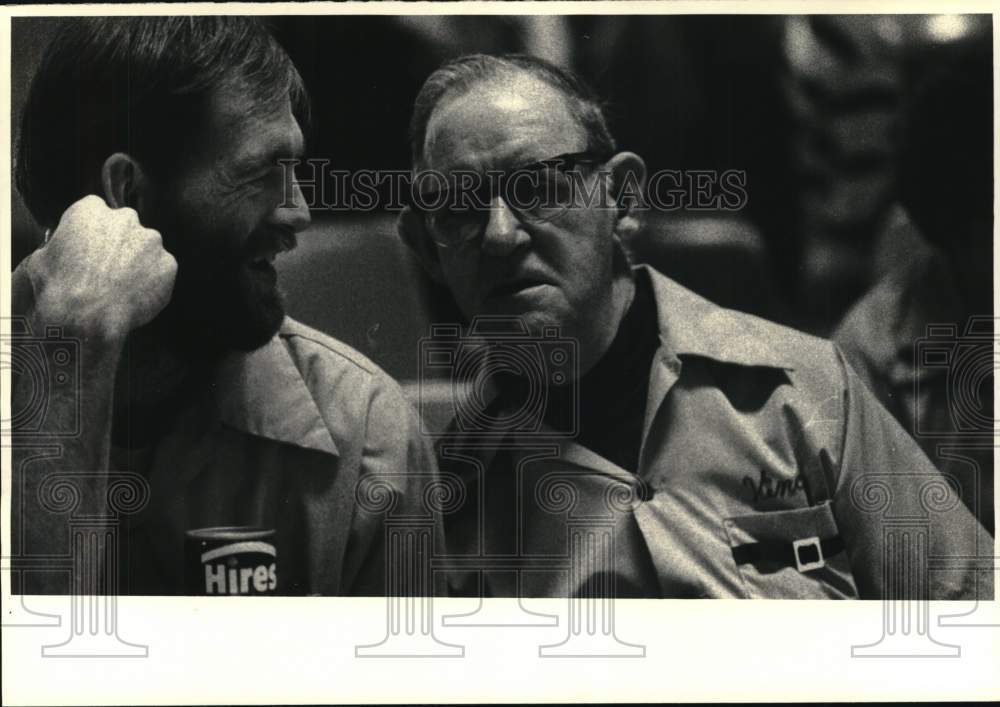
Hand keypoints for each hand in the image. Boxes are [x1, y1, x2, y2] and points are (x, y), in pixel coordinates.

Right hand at [21, 195, 176, 339]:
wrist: (88, 315)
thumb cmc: (58, 287)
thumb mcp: (42, 259)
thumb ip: (58, 247)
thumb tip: (57, 252)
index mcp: (90, 210)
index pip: (96, 211)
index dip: (94, 232)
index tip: (92, 248)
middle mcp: (125, 218)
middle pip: (125, 227)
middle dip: (120, 243)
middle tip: (109, 269)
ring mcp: (151, 240)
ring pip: (147, 248)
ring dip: (139, 262)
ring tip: (124, 287)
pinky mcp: (169, 263)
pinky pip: (162, 271)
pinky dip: (154, 282)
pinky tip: (138, 297)